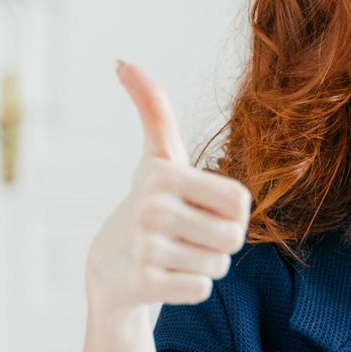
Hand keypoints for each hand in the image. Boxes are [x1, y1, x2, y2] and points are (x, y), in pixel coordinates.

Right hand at [84, 60, 251, 313]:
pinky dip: (190, 287)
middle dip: (219, 243)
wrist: (109, 267)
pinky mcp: (144, 284)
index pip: (241, 202)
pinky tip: (164, 276)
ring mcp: (145, 248)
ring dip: (204, 264)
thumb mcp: (158, 156)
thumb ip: (153, 109)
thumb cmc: (150, 204)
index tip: (201, 208)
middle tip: (188, 236)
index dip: (230, 212)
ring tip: (174, 255)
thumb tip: (123, 61)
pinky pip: (202, 289)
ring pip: (219, 266)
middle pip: (234, 238)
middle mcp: (152, 208)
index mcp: (165, 174)